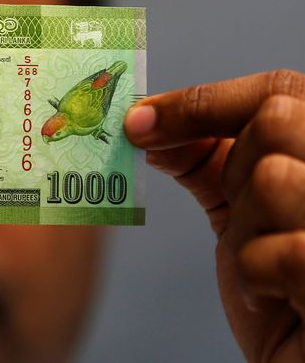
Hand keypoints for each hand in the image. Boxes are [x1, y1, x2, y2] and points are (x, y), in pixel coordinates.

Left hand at [124, 69, 304, 361]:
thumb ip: (209, 161)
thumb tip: (145, 122)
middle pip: (277, 120)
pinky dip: (259, 277)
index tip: (138, 122)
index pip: (280, 90)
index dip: (203, 100)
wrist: (303, 361)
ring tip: (268, 264)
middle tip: (243, 215)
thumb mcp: (244, 212)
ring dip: (248, 232)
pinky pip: (285, 250)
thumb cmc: (281, 290)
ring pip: (276, 179)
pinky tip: (274, 296)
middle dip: (235, 171)